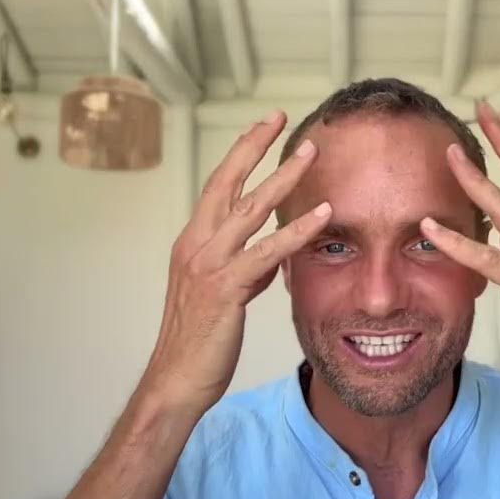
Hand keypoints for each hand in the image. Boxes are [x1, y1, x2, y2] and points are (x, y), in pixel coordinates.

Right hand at [137, 112, 331, 417]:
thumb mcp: (222, 296)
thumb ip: (244, 270)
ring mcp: (208, 265)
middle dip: (253, 146)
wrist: (176, 381)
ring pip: (249, 209)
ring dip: (283, 178)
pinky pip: (267, 252)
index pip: (217, 186)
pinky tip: (323, 216)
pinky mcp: (225, 288)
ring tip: (310, 153)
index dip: (239, 154)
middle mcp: (196, 246)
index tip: (262, 127)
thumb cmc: (199, 344)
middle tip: (280, 116)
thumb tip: (272, 255)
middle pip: (226, 182)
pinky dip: (297, 230)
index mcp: (192, 243)